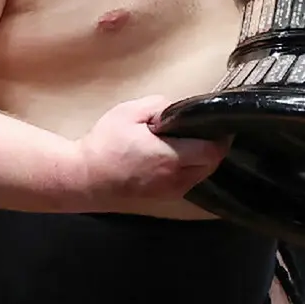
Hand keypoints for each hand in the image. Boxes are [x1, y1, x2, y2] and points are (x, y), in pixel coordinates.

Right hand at [69, 94, 224, 207]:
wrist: (83, 177)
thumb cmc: (105, 143)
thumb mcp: (129, 112)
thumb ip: (160, 106)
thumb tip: (181, 110)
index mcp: (169, 157)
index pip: (212, 150)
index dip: (221, 135)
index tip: (218, 121)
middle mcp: (175, 178)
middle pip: (212, 163)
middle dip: (214, 146)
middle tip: (205, 128)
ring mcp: (171, 191)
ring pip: (202, 174)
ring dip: (203, 158)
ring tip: (191, 140)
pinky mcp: (164, 197)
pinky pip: (189, 181)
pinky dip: (192, 168)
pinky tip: (180, 155)